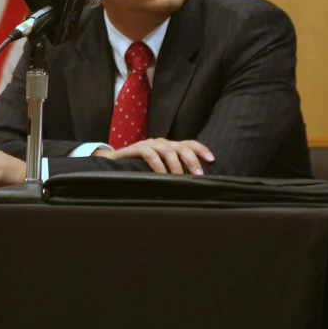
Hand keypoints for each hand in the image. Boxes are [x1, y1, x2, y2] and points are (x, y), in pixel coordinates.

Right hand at [93, 138, 214, 174]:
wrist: (115, 162)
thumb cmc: (141, 168)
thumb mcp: (160, 169)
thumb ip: (173, 172)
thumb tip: (192, 186)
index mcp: (170, 146)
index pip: (190, 144)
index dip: (201, 150)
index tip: (212, 160)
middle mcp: (162, 143)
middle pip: (182, 146)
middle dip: (192, 160)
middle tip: (198, 175)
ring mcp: (150, 144)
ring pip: (168, 150)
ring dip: (176, 165)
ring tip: (180, 179)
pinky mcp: (137, 148)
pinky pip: (150, 154)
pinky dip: (158, 166)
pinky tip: (161, 176)